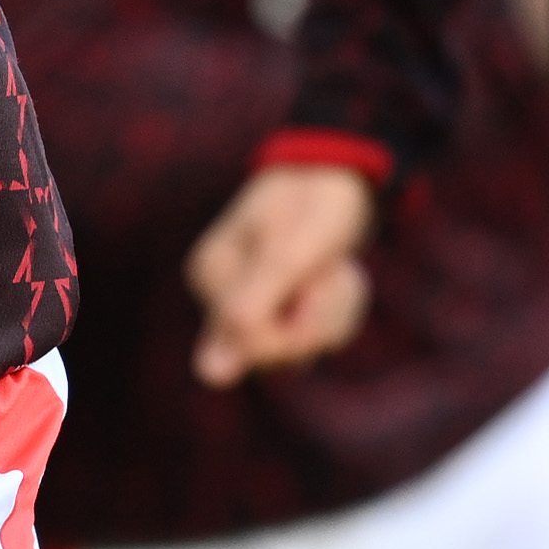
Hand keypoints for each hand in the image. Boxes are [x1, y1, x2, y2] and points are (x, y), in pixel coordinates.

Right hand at [187, 161, 376, 383]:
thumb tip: (209, 376)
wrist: (337, 173)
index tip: (315, 283)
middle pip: (278, 353)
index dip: (297, 328)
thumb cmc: (314, 203)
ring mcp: (252, 305)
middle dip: (320, 317)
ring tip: (335, 268)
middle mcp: (223, 296)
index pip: (253, 344)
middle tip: (330, 270)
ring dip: (335, 311)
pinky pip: (316, 337)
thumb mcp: (289, 253)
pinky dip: (339, 310)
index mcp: (213, 275)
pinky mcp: (281, 310)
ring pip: (304, 349)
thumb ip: (250, 311)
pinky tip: (335, 276)